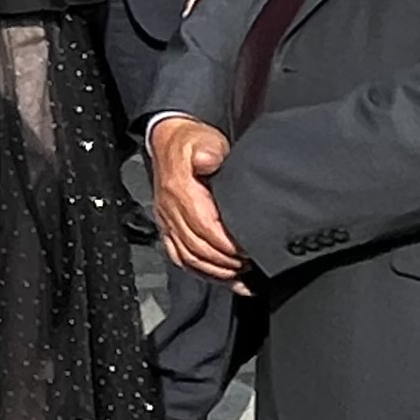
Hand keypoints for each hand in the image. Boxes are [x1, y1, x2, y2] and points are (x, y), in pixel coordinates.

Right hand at [147, 116, 246, 282]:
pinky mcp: (168, 229)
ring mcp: (168, 222)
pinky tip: (223, 278)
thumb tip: (211, 159)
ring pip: (189, 258)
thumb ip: (208, 151)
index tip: (250, 250)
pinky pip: (181, 258)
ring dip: (216, 270)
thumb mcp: (203, 140)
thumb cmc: (191, 144)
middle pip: (198, 249)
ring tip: (240, 273)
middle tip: (251, 263)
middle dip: (226, 261)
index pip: (205, 228)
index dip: (228, 244)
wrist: (170, 143)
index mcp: (180, 193)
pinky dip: (202, 273)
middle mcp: (171, 211)